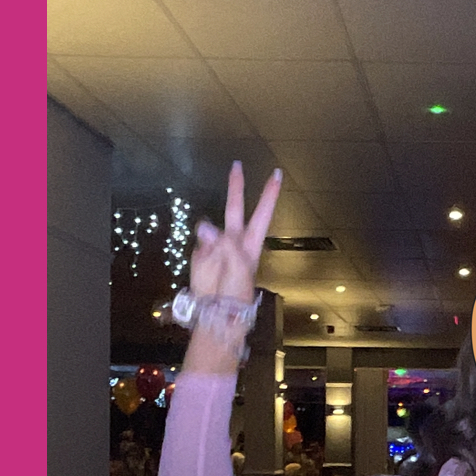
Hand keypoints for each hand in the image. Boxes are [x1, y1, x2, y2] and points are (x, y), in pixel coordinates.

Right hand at [188, 162, 282, 304]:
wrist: (216, 311)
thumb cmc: (236, 294)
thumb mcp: (238, 269)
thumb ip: (224, 245)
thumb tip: (204, 226)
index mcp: (251, 243)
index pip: (262, 212)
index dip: (269, 194)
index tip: (276, 174)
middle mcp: (234, 240)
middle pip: (235, 207)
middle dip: (236, 187)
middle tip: (236, 164)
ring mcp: (215, 244)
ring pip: (211, 226)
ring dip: (212, 237)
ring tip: (218, 263)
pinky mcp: (199, 251)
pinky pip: (198, 241)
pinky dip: (201, 249)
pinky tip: (207, 266)